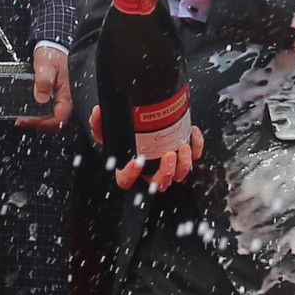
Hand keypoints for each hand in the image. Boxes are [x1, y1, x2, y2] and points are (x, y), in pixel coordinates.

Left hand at [16, 45, 72, 131]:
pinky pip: (50, 110)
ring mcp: (61, 98)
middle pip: (55, 122)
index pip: (58, 119)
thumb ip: (43, 80)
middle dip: (39, 124)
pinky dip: (39, 113)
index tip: (26, 120)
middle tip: (22, 121)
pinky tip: (29, 110)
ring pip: (52, 117)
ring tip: (24, 118)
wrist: (54, 45)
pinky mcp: (56, 96)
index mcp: (66, 94)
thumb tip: (40, 98)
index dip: (42, 123)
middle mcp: (65, 99)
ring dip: (38, 120)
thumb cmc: (52, 53)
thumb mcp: (45, 64)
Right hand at [89, 106, 204, 191]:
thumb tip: (98, 112)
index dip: (131, 175)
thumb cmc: (123, 132)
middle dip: (166, 172)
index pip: (126, 180)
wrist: (137, 122)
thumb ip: (99, 122)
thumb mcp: (107, 128)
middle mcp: (149, 170)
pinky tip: (191, 133)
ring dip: (184, 163)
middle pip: (159, 182)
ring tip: (183, 146)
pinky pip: (194, 157)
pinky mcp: (182, 155)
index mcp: (129, 167)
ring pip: (179, 175)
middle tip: (169, 155)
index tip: (137, 162)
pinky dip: (196, 146)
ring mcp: (166, 165)